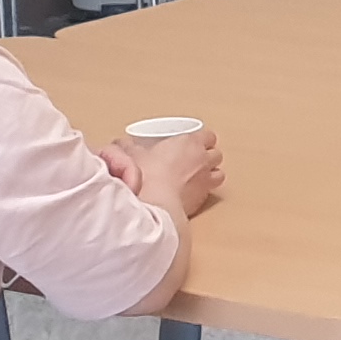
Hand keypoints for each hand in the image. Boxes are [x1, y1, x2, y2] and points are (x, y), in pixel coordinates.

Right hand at [109, 129, 225, 217]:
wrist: (155, 203)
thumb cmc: (147, 175)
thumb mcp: (133, 155)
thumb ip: (129, 147)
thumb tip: (121, 143)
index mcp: (190, 143)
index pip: (208, 136)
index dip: (201, 140)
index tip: (191, 143)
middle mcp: (203, 160)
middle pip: (216, 154)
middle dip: (208, 156)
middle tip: (193, 161)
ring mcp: (206, 180)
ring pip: (219, 173)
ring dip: (210, 174)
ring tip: (196, 178)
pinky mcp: (203, 199)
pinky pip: (210, 192)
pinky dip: (204, 191)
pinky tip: (190, 194)